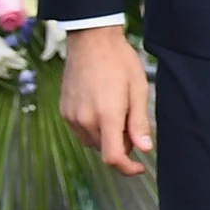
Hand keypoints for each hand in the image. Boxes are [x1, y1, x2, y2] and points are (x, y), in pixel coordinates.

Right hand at [60, 25, 152, 176]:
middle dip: (121, 146)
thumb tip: (145, 149)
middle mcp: (85, 120)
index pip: (113, 158)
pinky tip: (101, 108)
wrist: (91, 40)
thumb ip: (139, 123)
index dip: (128, 168)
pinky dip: (93, 129)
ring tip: (116, 112)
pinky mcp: (64, 111)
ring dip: (106, 138)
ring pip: (91, 142)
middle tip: (131, 124)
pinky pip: (80, 131)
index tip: (139, 166)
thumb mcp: (138, 90)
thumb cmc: (119, 62)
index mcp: (106, 116)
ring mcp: (71, 116)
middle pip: (104, 150)